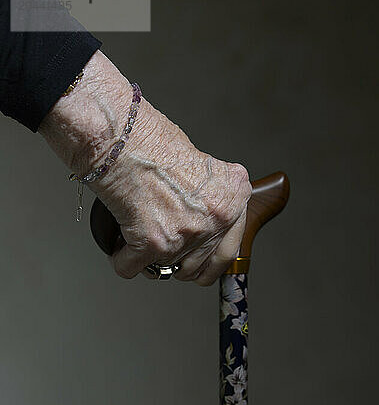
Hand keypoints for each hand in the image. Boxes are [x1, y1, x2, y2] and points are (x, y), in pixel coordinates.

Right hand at [39, 51, 251, 284]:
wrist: (122, 135)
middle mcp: (215, 218)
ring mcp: (186, 233)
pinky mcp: (153, 242)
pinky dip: (123, 261)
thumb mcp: (203, 166)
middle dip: (180, 266)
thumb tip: (203, 224)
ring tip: (139, 243)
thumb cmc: (153, 141)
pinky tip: (120, 248)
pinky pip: (132, 268)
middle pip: (200, 267)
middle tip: (166, 255)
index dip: (210, 263)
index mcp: (233, 200)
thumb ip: (211, 198)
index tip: (200, 266)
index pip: (229, 251)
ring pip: (167, 270)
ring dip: (151, 262)